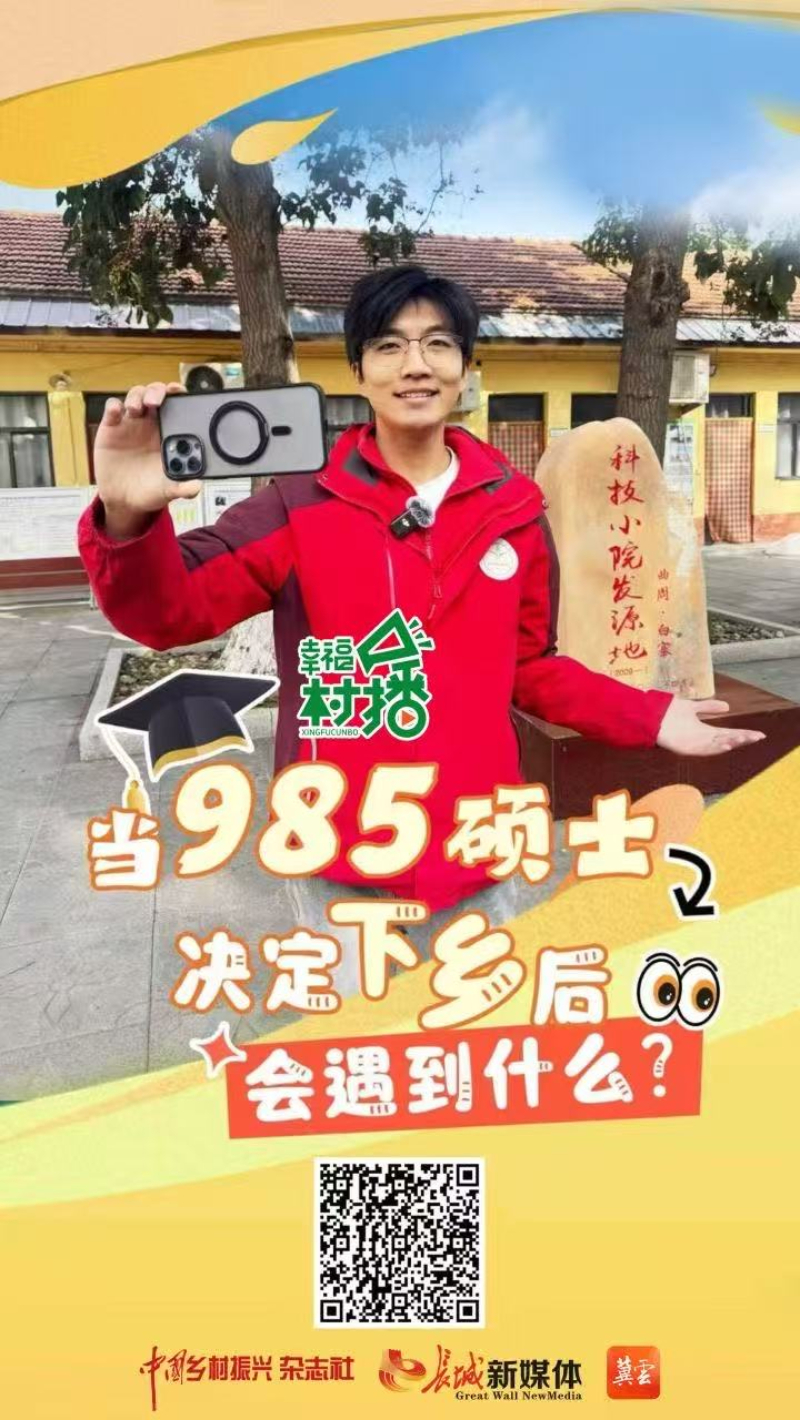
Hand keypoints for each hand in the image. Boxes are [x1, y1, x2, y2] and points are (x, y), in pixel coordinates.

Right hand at [94, 382, 201, 536]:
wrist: (124, 500)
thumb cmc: (150, 490)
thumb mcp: (168, 490)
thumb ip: (183, 487)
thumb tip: (196, 486)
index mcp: (169, 432)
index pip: (176, 405)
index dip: (178, 394)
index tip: (180, 392)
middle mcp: (150, 423)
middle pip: (155, 394)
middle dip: (157, 391)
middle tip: (156, 401)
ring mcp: (130, 423)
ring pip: (135, 396)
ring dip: (136, 396)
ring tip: (135, 408)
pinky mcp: (111, 427)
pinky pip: (112, 409)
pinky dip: (113, 406)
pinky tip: (116, 411)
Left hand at [656, 697, 765, 755]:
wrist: (650, 715)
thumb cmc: (668, 713)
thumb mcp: (693, 707)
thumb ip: (708, 707)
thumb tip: (727, 707)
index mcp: (706, 731)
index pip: (729, 733)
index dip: (743, 733)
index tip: (759, 734)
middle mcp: (703, 739)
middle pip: (727, 739)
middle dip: (742, 738)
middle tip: (758, 737)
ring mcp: (695, 744)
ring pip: (718, 746)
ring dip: (733, 742)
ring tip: (746, 739)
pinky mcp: (686, 749)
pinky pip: (704, 750)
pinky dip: (716, 748)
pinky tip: (727, 744)